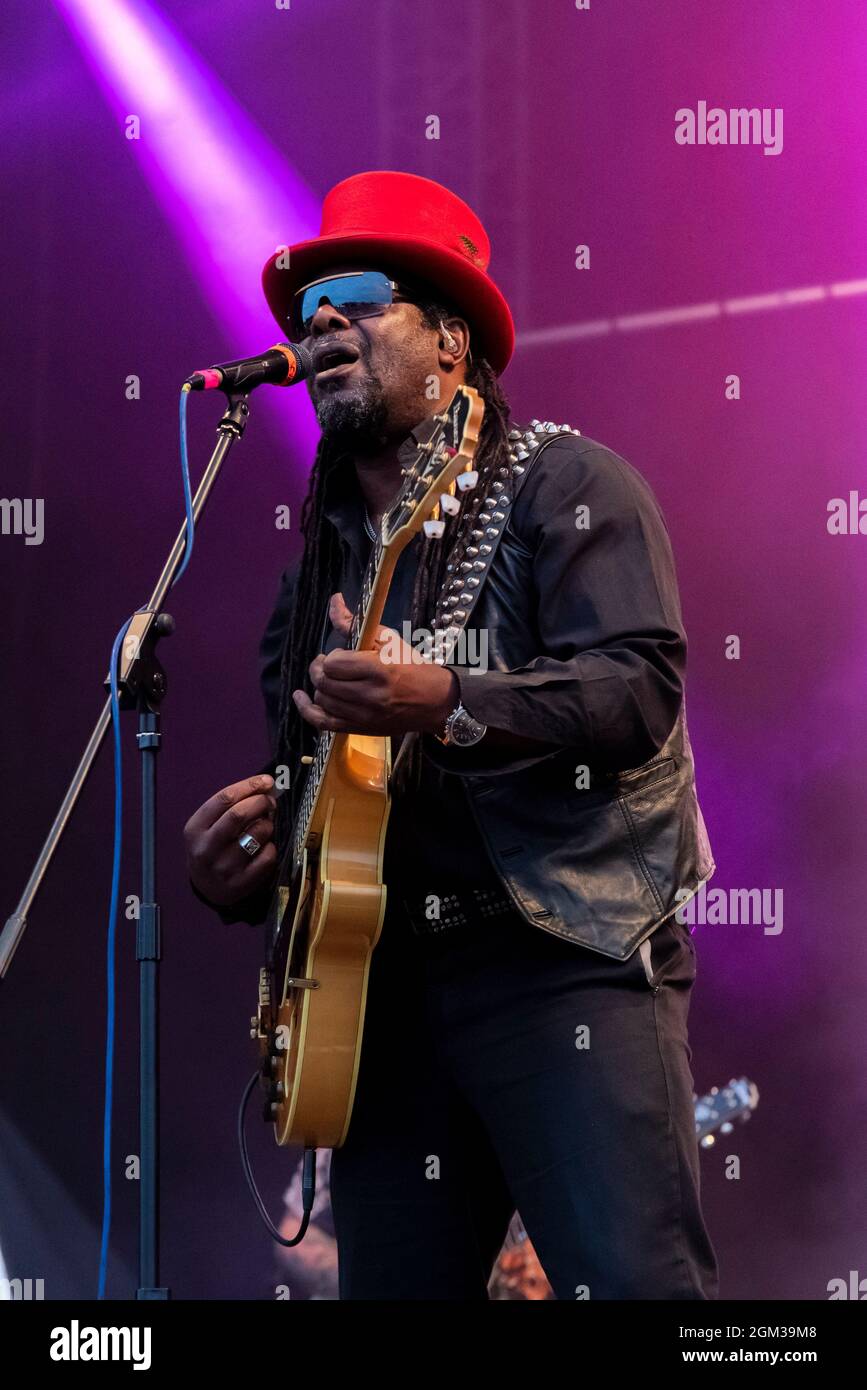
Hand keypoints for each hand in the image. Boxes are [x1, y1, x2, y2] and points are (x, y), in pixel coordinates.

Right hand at [184, 773, 277, 907]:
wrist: (207, 888)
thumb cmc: (213, 846)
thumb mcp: (209, 826)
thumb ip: (231, 806)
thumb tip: (266, 786)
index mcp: (195, 829)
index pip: (224, 799)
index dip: (249, 786)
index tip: (266, 781)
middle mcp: (206, 849)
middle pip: (239, 814)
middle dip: (261, 802)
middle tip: (270, 801)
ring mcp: (223, 868)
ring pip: (257, 834)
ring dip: (268, 824)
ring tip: (265, 826)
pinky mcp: (241, 883)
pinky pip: (268, 856)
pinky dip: (271, 846)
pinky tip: (264, 847)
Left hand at [292, 592, 457, 736]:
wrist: (435, 701)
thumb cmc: (412, 666)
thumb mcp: (387, 639)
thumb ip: (354, 623)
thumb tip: (334, 601)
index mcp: (378, 670)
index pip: (334, 664)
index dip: (332, 656)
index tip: (340, 654)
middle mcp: (369, 695)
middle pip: (324, 683)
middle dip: (320, 669)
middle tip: (328, 663)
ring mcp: (364, 715)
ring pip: (322, 700)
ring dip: (321, 686)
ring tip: (331, 679)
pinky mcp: (360, 728)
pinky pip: (323, 723)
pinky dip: (307, 710)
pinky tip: (300, 697)